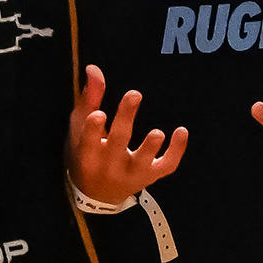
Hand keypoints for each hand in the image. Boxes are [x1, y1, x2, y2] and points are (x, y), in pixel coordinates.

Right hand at [68, 65, 186, 209]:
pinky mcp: (149, 175)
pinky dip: (176, 151)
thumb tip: (94, 69)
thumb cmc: (87, 154)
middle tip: (134, 94)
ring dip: (150, 147)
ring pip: (142, 161)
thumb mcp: (80, 129)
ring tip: (158, 133)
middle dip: (126, 119)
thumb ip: (89, 98)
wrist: (96, 194)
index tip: (98, 114)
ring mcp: (130, 173)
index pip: (89, 141)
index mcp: (88, 153)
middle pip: (118, 142)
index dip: (93, 129)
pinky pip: (166, 166)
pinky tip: (181, 131)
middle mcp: (108, 165)